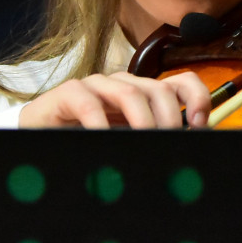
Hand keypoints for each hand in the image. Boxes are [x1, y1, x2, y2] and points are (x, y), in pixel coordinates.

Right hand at [19, 71, 211, 128]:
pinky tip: (103, 141)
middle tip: (168, 145)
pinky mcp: (69, 92)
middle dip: (169, 119)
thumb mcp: (129, 145)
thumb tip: (187, 158)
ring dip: (142, 121)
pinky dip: (99, 123)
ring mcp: (97, 85)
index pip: (181, 83)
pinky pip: (88, 102)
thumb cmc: (89, 143)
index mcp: (144, 95)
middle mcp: (124, 84)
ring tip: (144, 144)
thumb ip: (154, 143)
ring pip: (130, 93)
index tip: (200, 125)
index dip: (196, 99)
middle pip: (159, 89)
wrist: (41, 138)